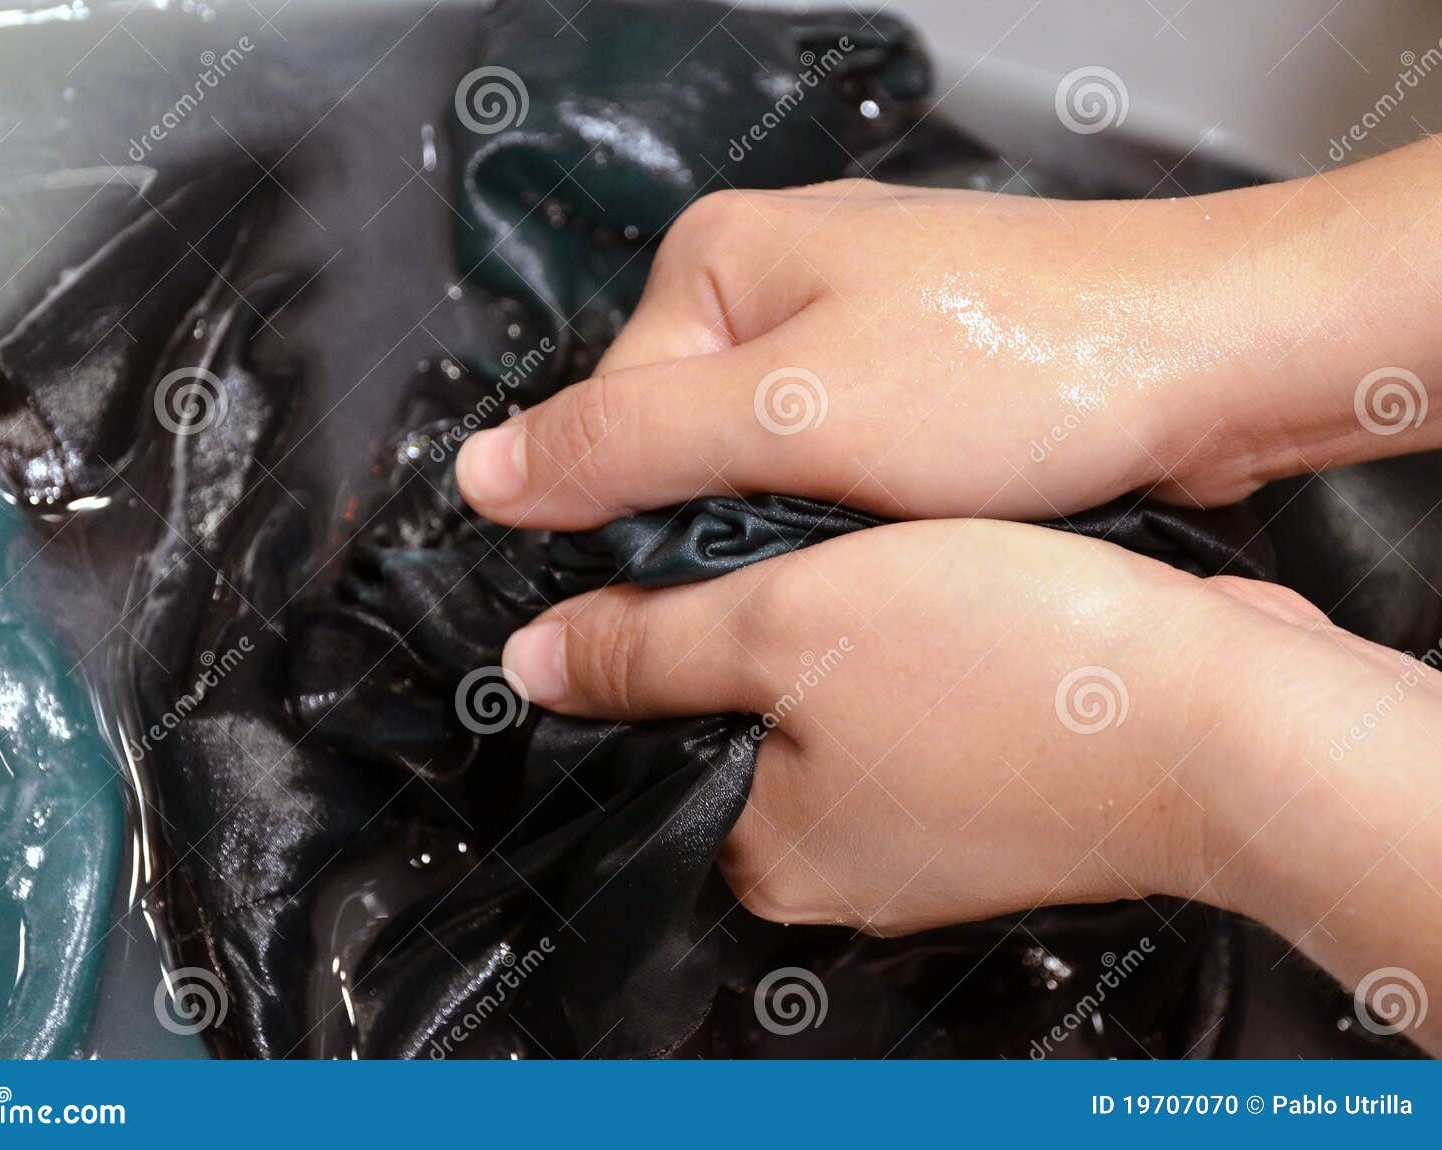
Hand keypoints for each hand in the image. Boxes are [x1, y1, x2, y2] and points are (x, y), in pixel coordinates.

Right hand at [458, 143, 1441, 531]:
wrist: (1213, 360)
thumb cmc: (1025, 361)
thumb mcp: (790, 416)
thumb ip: (623, 448)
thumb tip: (482, 475)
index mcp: (717, 261)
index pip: (608, 424)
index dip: (648, 518)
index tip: (718, 565)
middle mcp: (775, 286)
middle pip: (687, 454)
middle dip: (745, 521)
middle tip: (828, 543)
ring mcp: (848, 335)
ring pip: (766, 476)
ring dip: (813, 526)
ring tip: (889, 524)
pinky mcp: (908, 386)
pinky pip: (836, 475)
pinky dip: (864, 517)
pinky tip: (915, 520)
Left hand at [502, 518, 1255, 931]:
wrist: (1227, 710)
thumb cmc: (1017, 673)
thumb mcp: (788, 624)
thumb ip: (646, 645)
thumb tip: (533, 662)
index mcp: (764, 848)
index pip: (650, 735)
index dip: (649, 632)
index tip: (686, 555)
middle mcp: (838, 862)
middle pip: (744, 715)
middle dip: (759, 620)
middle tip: (805, 543)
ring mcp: (927, 832)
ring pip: (839, 699)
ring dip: (847, 620)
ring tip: (886, 557)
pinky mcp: (1000, 790)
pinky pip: (922, 703)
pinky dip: (923, 641)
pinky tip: (954, 589)